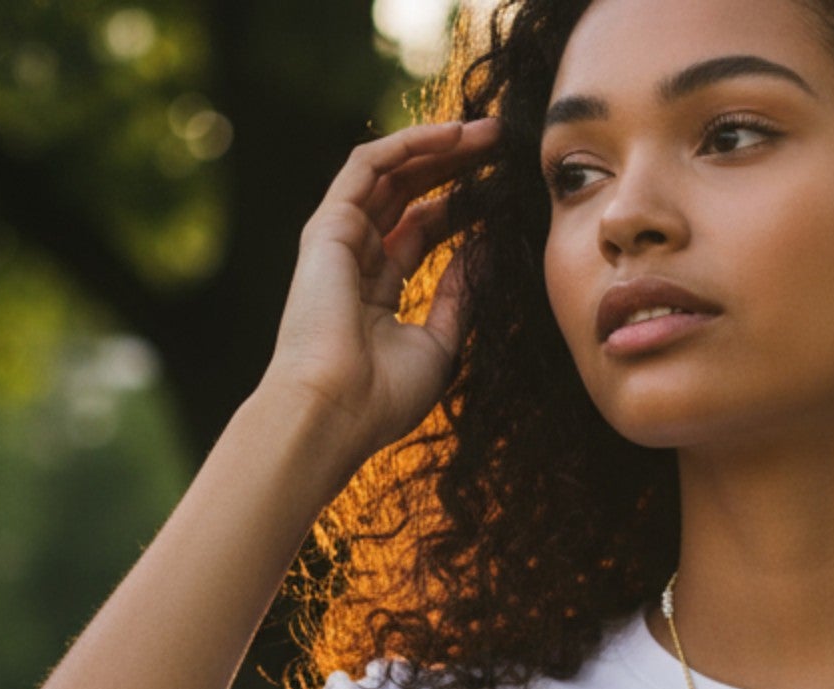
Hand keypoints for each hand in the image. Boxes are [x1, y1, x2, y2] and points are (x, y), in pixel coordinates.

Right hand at [259, 115, 502, 459]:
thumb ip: (457, 299)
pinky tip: (452, 135)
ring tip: (489, 132)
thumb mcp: (438, 345)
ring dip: (439, 146)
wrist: (336, 410)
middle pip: (410, 194)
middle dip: (456, 166)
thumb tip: (481, 255)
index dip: (463, 206)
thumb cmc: (383, 396)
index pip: (422, 230)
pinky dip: (409, 146)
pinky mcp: (328, 225)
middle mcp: (356, 257)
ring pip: (392, 172)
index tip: (506, 191)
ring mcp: (339, 239)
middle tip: (503, 144)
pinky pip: (369, 165)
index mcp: (377, 290)